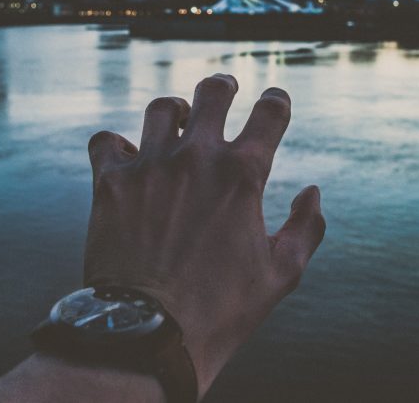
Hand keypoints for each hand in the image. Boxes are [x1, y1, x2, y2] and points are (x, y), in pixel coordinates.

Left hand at [85, 74, 325, 395]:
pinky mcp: (110, 183)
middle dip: (223, 85)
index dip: (277, 101)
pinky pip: (106, 140)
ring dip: (174, 112)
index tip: (275, 101)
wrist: (148, 334)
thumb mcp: (281, 274)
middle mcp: (195, 157)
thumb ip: (306, 227)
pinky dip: (116, 145)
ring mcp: (149, 166)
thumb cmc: (221, 310)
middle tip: (225, 88)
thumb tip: (312, 192)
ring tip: (176, 122)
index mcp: (242, 174)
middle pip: (212, 92)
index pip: (270, 112)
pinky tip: (125, 157)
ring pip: (160, 109)